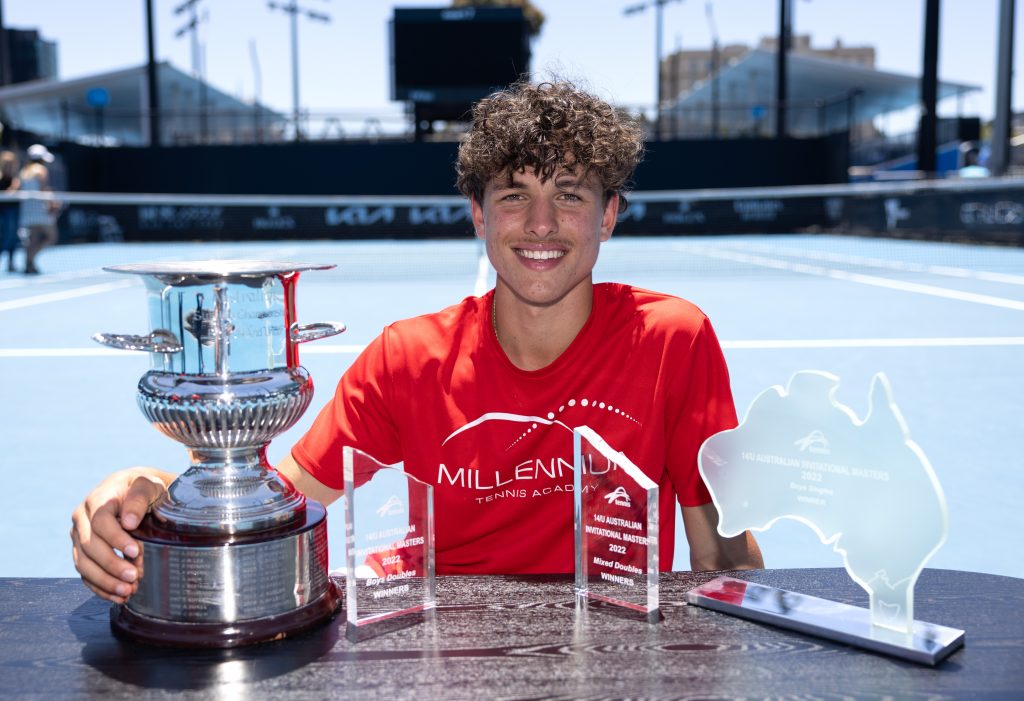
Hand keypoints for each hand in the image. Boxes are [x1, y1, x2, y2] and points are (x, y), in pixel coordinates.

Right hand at [70, 468, 170, 602]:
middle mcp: (82, 517)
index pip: (101, 521)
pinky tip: (117, 597)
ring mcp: (79, 536)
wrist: (136, 491)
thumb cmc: (145, 488)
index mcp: (98, 498)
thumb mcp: (148, 486)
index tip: (135, 551)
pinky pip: (85, 573)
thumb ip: (139, 499)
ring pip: (84, 563)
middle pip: (90, 545)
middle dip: (111, 564)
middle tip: (134, 578)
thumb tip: (129, 522)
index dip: (116, 538)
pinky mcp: (82, 551)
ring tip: (127, 591)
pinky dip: (100, 587)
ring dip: (105, 581)